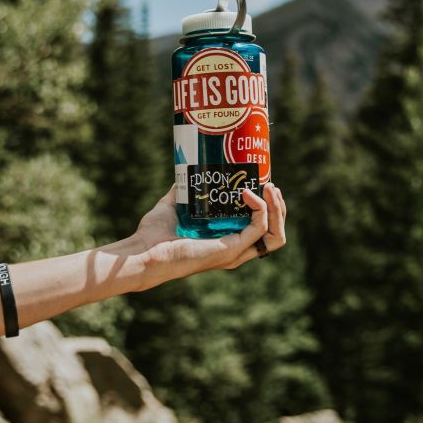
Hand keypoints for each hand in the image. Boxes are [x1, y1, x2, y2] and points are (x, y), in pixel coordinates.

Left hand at [130, 182, 286, 291]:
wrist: (143, 250)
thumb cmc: (154, 234)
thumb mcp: (173, 205)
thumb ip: (184, 190)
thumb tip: (188, 170)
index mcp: (226, 241)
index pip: (261, 228)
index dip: (267, 207)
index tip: (262, 184)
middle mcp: (235, 249)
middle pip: (274, 233)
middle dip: (279, 208)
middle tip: (270, 186)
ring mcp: (235, 252)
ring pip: (275, 234)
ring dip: (278, 209)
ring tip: (270, 188)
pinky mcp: (231, 249)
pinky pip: (259, 229)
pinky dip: (260, 209)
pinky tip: (248, 193)